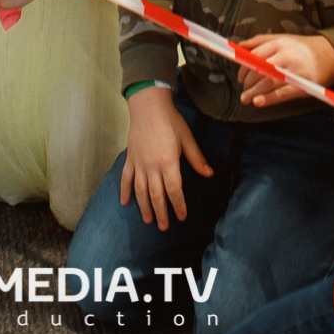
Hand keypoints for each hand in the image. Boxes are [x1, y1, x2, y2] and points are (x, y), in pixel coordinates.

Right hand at [121, 84, 212, 229]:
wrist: (148, 106)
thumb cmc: (170, 121)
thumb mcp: (187, 138)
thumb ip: (197, 159)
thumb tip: (209, 174)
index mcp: (168, 161)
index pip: (174, 190)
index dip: (179, 205)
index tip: (182, 216)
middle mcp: (152, 166)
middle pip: (156, 195)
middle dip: (161, 213)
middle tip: (164, 227)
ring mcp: (139, 163)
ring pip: (140, 191)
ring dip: (144, 207)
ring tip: (148, 220)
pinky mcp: (130, 158)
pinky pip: (125, 178)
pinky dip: (124, 191)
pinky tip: (124, 203)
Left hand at [235, 32, 333, 108]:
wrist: (328, 56)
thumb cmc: (299, 49)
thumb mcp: (281, 39)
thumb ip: (259, 42)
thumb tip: (238, 48)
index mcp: (280, 43)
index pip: (256, 56)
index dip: (245, 68)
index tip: (240, 77)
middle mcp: (287, 56)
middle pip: (261, 70)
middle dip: (248, 82)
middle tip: (243, 89)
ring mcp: (295, 71)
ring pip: (269, 82)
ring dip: (254, 92)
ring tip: (245, 98)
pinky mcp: (302, 86)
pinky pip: (282, 94)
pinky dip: (268, 99)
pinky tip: (258, 102)